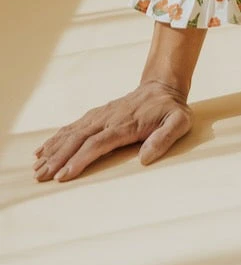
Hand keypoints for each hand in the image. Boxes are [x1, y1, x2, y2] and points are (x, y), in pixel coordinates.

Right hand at [32, 80, 192, 182]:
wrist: (162, 87)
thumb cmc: (171, 109)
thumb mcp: (179, 122)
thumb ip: (164, 138)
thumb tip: (145, 158)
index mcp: (126, 124)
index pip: (98, 143)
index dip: (79, 159)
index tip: (63, 175)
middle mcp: (108, 118)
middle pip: (79, 139)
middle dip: (58, 158)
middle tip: (41, 177)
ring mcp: (101, 115)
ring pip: (72, 133)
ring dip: (53, 150)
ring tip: (37, 168)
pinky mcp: (97, 115)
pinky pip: (73, 127)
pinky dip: (56, 138)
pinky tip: (43, 150)